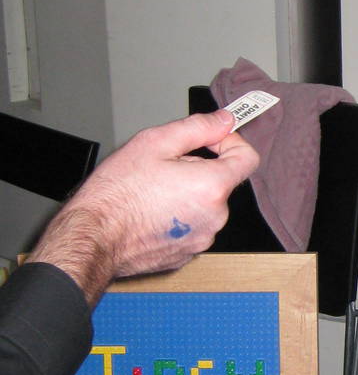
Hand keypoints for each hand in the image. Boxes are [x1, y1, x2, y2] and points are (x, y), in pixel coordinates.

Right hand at [28, 111, 258, 303]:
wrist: (93, 238)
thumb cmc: (116, 194)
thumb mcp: (153, 143)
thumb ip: (197, 128)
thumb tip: (224, 120)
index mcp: (212, 186)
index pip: (248, 159)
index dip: (231, 143)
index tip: (211, 140)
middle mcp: (215, 217)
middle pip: (221, 182)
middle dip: (198, 170)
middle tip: (162, 168)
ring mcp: (202, 239)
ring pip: (205, 206)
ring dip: (187, 195)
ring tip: (152, 193)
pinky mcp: (187, 254)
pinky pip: (192, 227)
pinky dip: (178, 217)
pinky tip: (150, 214)